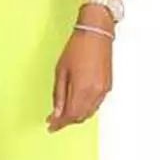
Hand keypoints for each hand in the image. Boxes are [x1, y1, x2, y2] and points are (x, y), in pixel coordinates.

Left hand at [46, 5, 113, 131]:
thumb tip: (56, 113)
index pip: (69, 116)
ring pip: (88, 113)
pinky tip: (77, 105)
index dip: (59, 123)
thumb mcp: (61, 72)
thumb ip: (59, 96)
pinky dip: (85, 109)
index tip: (51, 126)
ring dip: (76, 116)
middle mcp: (95, 93)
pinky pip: (95, 106)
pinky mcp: (107, 87)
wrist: (96, 33)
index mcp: (82, 89)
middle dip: (66, 121)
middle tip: (55, 120)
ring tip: (64, 113)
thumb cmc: (78, 47)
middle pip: (79, 117)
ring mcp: (103, 91)